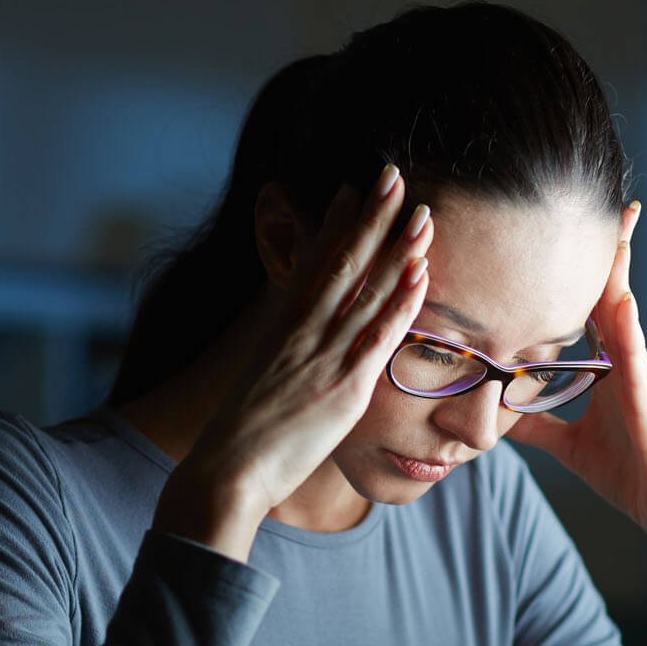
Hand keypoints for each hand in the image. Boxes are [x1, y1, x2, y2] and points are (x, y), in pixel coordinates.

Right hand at [157, 166, 433, 559]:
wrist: (226, 472)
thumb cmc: (242, 441)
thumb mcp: (263, 388)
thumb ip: (288, 367)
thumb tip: (298, 364)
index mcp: (281, 331)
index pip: (311, 265)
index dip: (334, 225)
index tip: (351, 189)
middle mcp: (302, 334)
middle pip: (341, 262)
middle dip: (370, 216)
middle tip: (392, 173)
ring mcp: (322, 357)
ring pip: (364, 290)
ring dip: (396, 247)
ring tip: (421, 209)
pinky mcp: (342, 387)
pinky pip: (377, 335)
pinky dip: (400, 301)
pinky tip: (420, 272)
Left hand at [504, 202, 646, 612]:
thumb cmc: (630, 475)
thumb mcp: (567, 445)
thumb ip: (535, 422)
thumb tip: (494, 409)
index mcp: (611, 366)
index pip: (592, 305)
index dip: (581, 267)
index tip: (566, 224)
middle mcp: (629, 362)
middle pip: (615, 293)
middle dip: (613, 247)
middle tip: (608, 195)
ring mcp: (643, 379)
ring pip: (628, 315)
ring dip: (619, 272)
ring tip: (615, 226)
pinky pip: (638, 361)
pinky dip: (629, 330)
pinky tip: (622, 303)